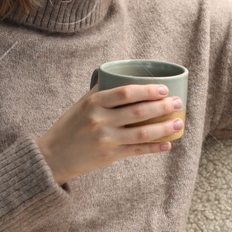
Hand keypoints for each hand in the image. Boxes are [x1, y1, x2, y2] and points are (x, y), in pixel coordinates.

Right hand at [34, 83, 185, 184]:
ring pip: (142, 132)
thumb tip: (122, 74)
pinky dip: (154, 147)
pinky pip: (137, 151)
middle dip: (162, 106)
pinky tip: (167, 144)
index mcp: (93, 103)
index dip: (147, 90)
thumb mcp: (81, 104)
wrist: (53, 156)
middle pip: (138, 111)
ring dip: (164, 127)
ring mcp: (106, 139)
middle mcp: (100, 120)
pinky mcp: (109, 156)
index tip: (164, 89)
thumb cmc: (70, 127)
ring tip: (179, 122)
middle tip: (178, 102)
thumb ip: (101, 91)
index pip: (125, 92)